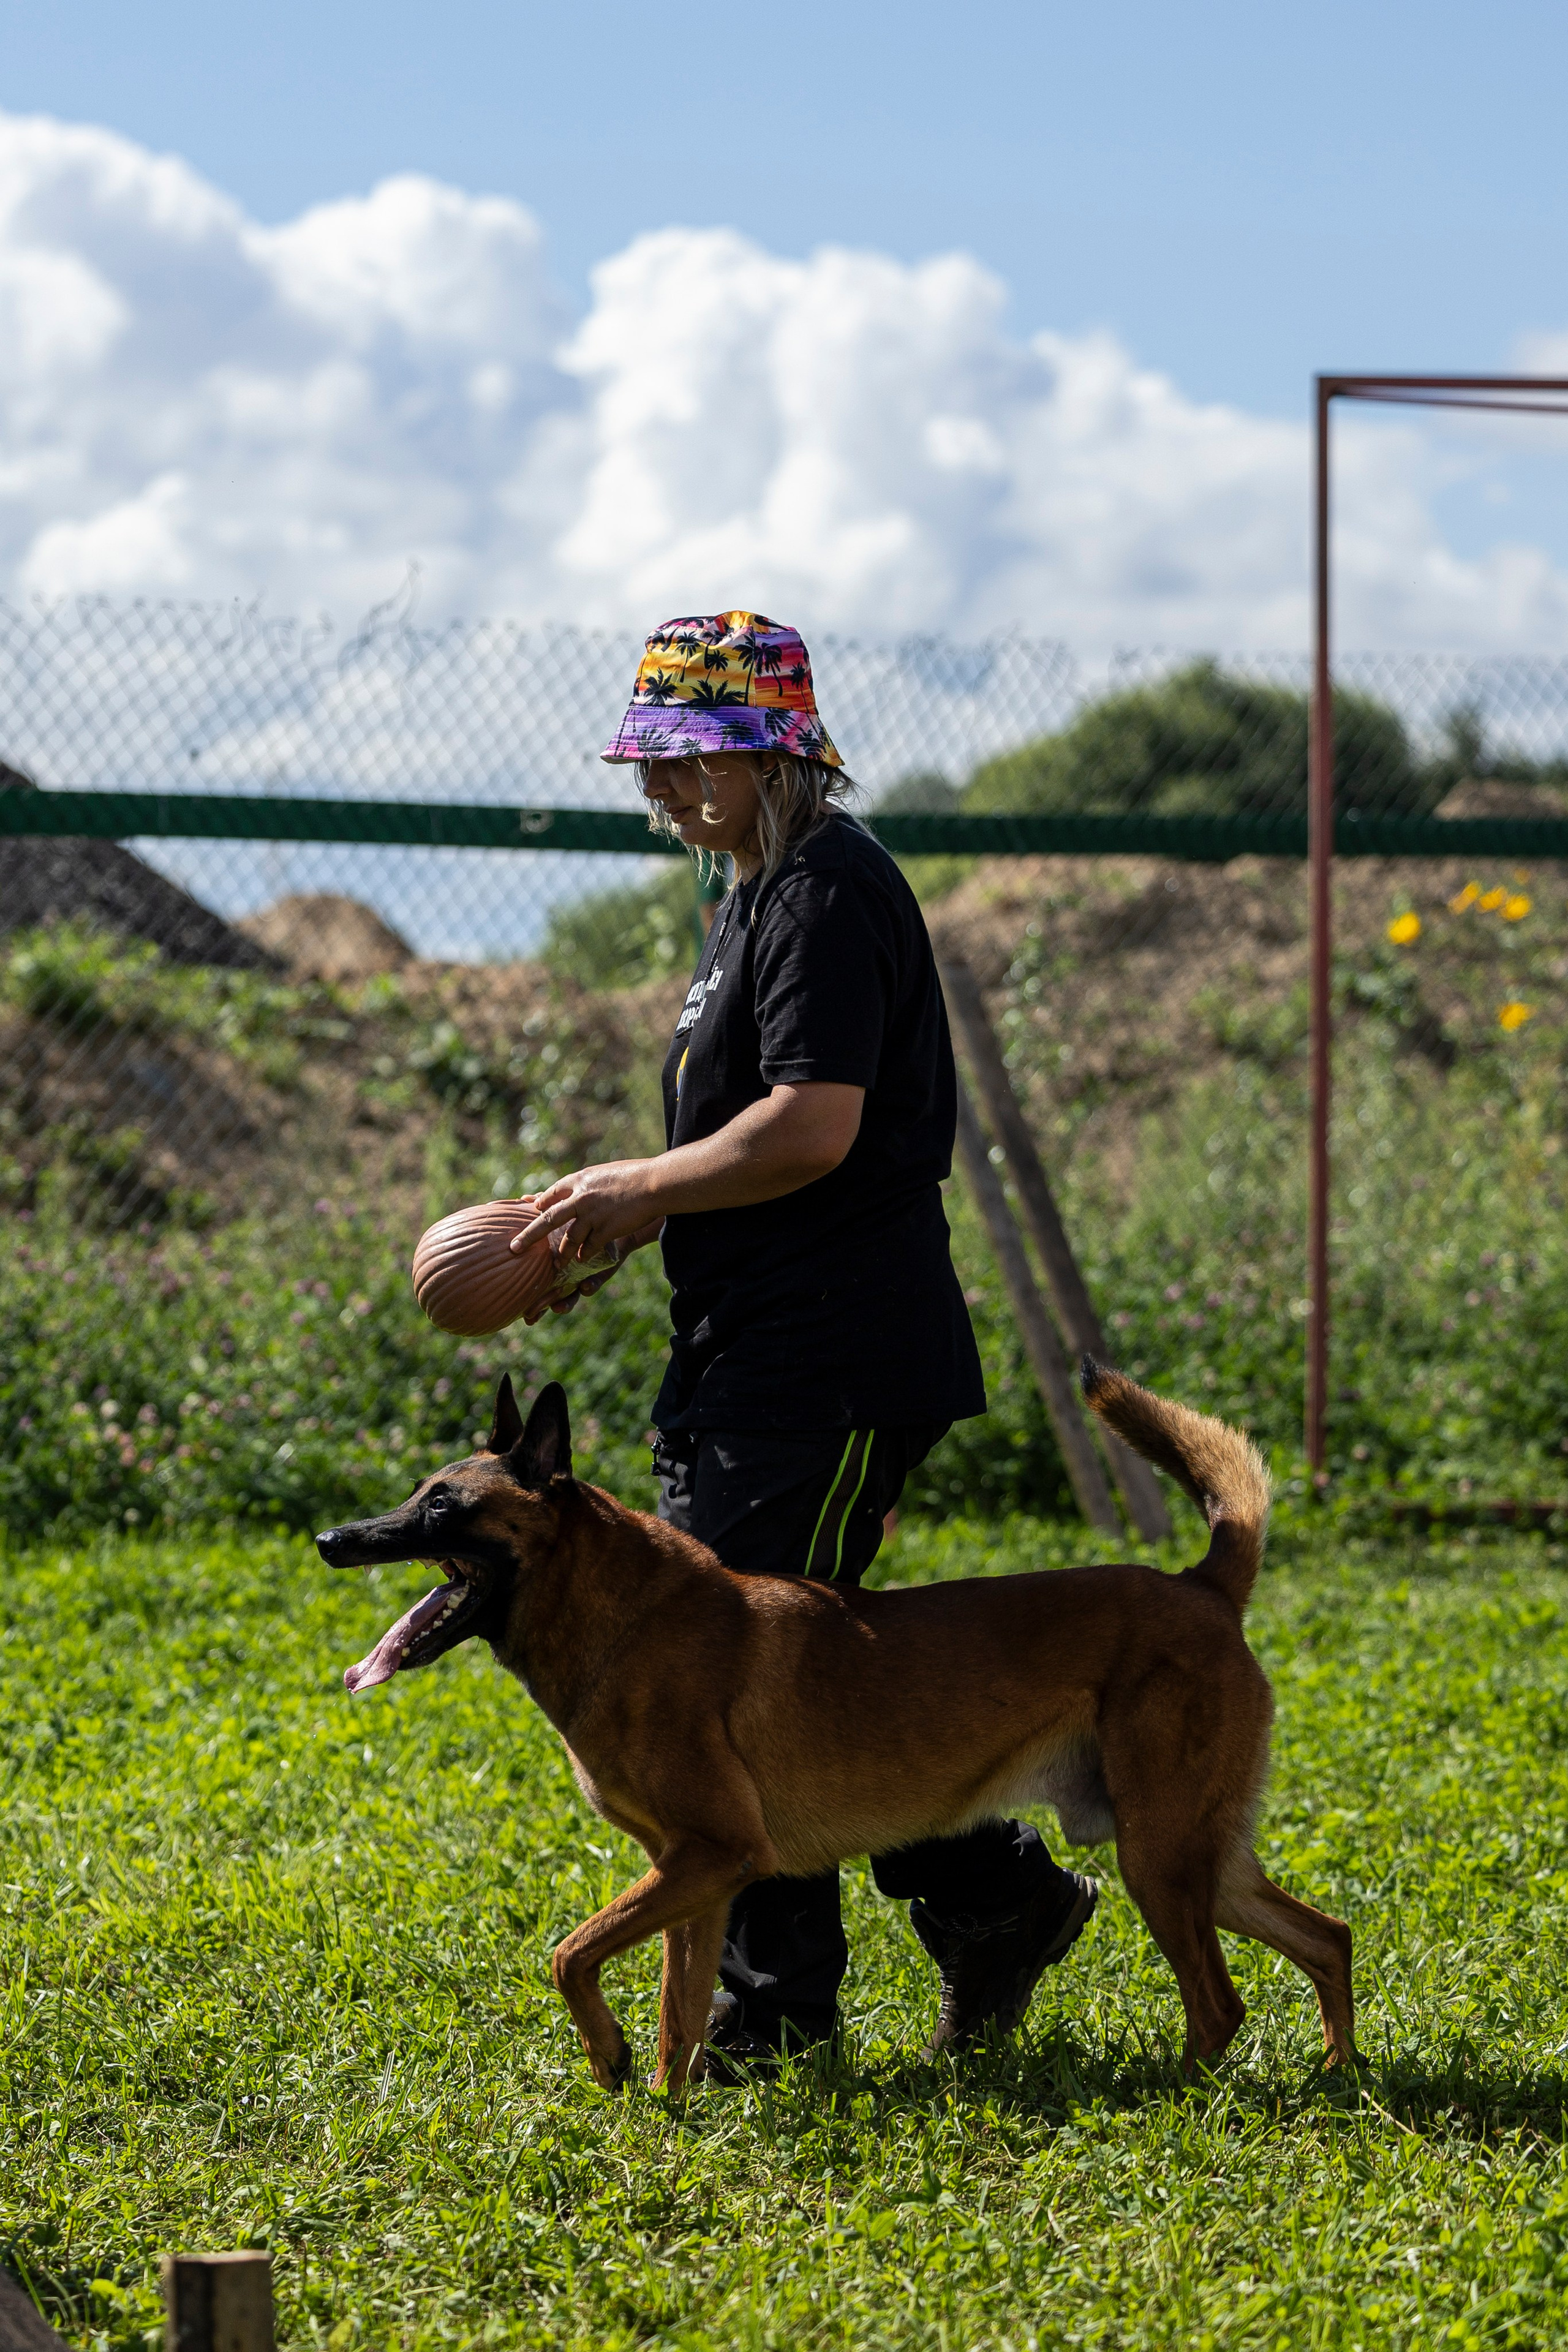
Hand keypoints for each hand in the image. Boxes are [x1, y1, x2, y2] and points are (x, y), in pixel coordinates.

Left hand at [509, 1161, 664, 1266]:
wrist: (653, 1183)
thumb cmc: (634, 1175)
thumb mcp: (604, 1172)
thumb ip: (588, 1182)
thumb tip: (579, 1183)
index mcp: (579, 1180)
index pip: (551, 1193)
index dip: (541, 1203)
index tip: (533, 1209)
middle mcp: (580, 1197)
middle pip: (548, 1219)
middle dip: (530, 1235)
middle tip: (514, 1248)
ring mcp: (592, 1215)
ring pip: (569, 1239)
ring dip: (562, 1254)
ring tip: (556, 1264)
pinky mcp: (605, 1230)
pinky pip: (589, 1248)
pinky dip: (584, 1255)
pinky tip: (581, 1261)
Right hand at [520, 1214, 664, 1324]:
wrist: (617, 1216)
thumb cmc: (584, 1215)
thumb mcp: (561, 1213)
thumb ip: (543, 1210)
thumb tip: (523, 1199)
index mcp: (552, 1261)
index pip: (536, 1282)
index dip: (527, 1297)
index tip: (517, 1310)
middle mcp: (567, 1272)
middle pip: (550, 1294)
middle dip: (540, 1307)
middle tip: (529, 1317)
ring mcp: (584, 1274)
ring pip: (572, 1295)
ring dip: (565, 1303)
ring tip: (556, 1308)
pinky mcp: (602, 1271)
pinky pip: (595, 1283)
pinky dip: (590, 1286)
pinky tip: (584, 1288)